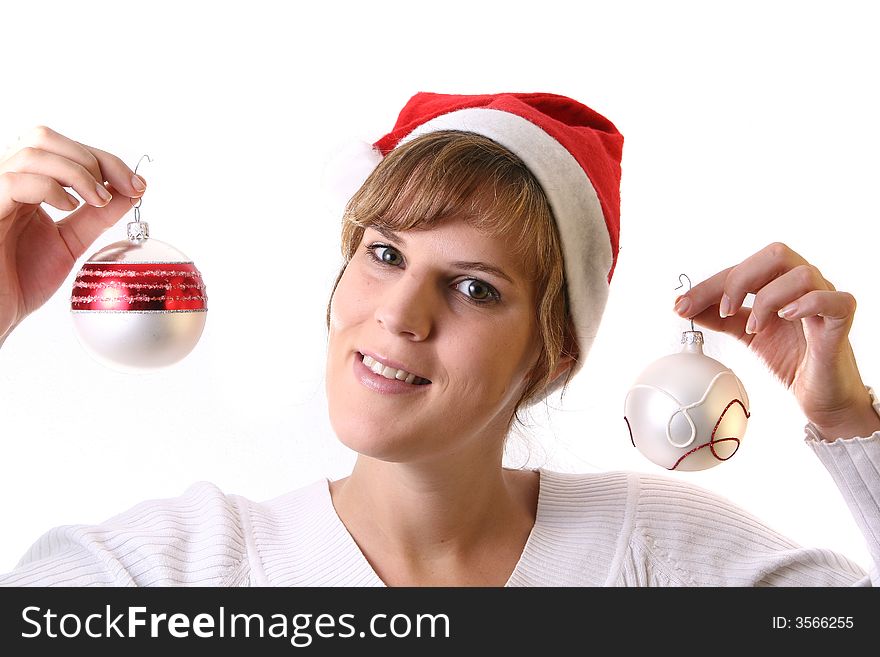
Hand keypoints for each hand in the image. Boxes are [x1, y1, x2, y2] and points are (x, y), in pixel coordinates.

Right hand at [0, 126, 145, 343]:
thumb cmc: (19, 280)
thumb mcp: (69, 243)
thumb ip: (96, 215)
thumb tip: (131, 191)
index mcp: (24, 185)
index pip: (62, 149)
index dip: (104, 159)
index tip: (137, 184)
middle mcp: (4, 181)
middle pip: (45, 137)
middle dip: (93, 158)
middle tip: (120, 189)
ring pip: (33, 151)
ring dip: (78, 172)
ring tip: (97, 200)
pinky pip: (13, 180)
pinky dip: (50, 187)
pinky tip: (68, 207)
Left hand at [673, 242, 878, 440]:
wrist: (821, 394)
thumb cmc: (792, 358)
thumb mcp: (748, 334)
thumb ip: (721, 318)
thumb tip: (686, 307)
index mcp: (780, 283)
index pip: (742, 269)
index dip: (710, 285)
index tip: (682, 305)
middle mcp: (804, 285)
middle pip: (776, 254)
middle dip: (740, 280)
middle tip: (725, 310)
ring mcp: (826, 299)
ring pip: (801, 274)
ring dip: (769, 299)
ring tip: (757, 328)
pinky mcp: (842, 320)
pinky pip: (833, 299)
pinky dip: (806, 303)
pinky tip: (786, 317)